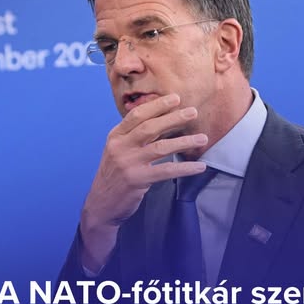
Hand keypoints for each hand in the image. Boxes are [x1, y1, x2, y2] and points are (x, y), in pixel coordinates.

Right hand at [80, 93, 207, 270]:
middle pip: (150, 127)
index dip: (157, 105)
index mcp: (116, 136)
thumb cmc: (116, 174)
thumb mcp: (119, 151)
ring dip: (184, 141)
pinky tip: (199, 167)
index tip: (175, 98)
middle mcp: (120, 147)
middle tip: (193, 112)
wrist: (101, 204)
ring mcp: (127, 163)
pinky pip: (166, 171)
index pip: (137, 115)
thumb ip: (135, 136)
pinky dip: (185, 168)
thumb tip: (163, 120)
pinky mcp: (137, 180)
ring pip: (160, 147)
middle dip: (173, 118)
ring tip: (202, 138)